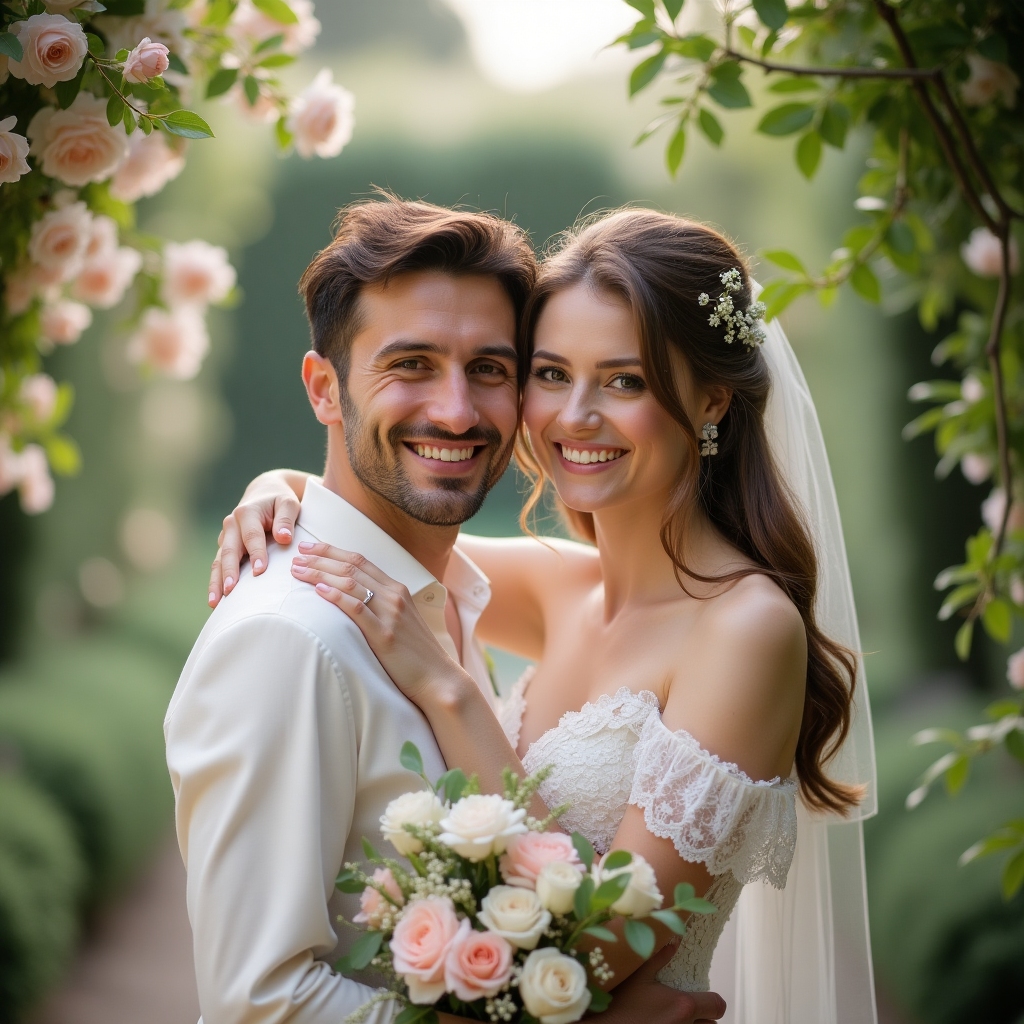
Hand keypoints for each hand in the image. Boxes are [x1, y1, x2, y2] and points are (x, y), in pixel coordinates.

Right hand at [209, 470, 304, 606]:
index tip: (260, 571)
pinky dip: (215, 582)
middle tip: (230, 590)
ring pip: (219, 561)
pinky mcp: (225, 547)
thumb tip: (284, 538)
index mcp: (247, 512)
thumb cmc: (279, 501)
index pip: (252, 536)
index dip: (256, 553)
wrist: (263, 493)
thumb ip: (286, 518)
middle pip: (229, 550)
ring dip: (216, 581)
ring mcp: (226, 537)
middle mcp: (232, 525)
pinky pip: (219, 566)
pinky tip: (216, 601)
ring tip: (215, 602)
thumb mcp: (288, 503)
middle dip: (229, 571)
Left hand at [291, 542, 470, 705]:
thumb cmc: (416, 653)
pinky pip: (357, 608)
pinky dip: (336, 596)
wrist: (438, 678)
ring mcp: (391, 614)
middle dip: (321, 557)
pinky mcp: (385, 634)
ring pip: (350, 583)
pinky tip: (318, 590)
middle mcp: (394, 595)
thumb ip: (381, 606)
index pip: (360, 560)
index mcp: (398, 589)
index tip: (310, 547)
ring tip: (298, 570)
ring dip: (320, 573)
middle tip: (297, 553)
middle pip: (352, 566)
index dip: (332, 551)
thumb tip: (354, 599)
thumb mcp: (401, 620)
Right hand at [601, 940, 725, 1023]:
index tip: (704, 996)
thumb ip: (658, 958)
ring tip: (679, 1017)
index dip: (714, 1000)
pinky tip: (667, 1022)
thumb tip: (674, 942)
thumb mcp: (639, 976)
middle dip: (705, 1016)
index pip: (718, 1005)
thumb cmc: (621, 1003)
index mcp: (683, 1005)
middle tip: (689, 1007)